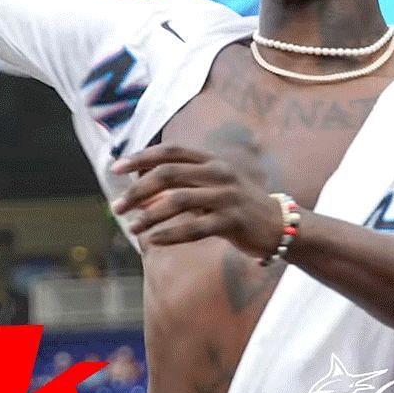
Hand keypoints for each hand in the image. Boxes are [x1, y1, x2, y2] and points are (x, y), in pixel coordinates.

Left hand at [109, 144, 281, 257]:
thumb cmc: (235, 206)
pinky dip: (170, 234)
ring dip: (149, 215)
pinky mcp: (232, 221)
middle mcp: (219, 173)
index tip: (115, 169)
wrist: (278, 225)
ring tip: (131, 227)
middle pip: (169, 174)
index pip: (171, 151)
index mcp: (212, 160)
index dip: (141, 157)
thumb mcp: (210, 188)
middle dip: (137, 190)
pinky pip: (195, 227)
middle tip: (116, 206)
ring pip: (178, 201)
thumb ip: (180, 187)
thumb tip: (137, 195)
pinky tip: (153, 241)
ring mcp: (227, 196)